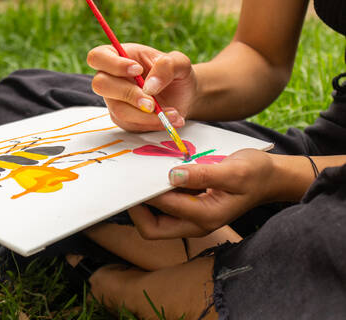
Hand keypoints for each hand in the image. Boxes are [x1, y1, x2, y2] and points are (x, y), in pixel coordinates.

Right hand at [87, 43, 196, 131]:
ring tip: (172, 113)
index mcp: (119, 56)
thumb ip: (167, 66)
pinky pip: (131, 124)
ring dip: (146, 115)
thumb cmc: (176, 74)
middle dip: (128, 94)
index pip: (98, 57)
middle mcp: (111, 78)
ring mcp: (115, 100)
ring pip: (118, 109)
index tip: (138, 70)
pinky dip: (153, 123)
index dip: (113, 64)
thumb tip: (149, 87)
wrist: (184, 95)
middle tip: (152, 102)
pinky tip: (170, 119)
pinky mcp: (123, 119)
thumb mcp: (179, 63)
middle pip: (100, 84)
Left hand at [128, 149, 276, 238]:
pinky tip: (155, 176)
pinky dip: (156, 196)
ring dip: (145, 202)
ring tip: (140, 177)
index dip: (148, 193)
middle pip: (153, 229)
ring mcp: (193, 219)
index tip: (136, 175)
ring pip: (156, 221)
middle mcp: (196, 224)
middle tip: (130, 184)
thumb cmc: (255, 174)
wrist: (270, 178)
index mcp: (206, 217)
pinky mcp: (192, 210)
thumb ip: (202, 174)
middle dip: (136, 209)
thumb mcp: (233, 171)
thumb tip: (171, 175)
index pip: (165, 208)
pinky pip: (165, 210)